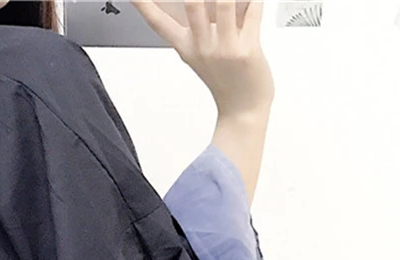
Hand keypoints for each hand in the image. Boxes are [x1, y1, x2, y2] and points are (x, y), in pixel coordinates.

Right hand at [131, 0, 274, 118]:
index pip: (159, 23)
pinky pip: (254, 11)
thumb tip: (204, 2)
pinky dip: (255, 1)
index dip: (144, 6)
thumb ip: (203, 24)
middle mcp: (202, 46)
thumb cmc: (226, 81)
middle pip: (192, 4)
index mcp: (187, 47)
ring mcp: (224, 48)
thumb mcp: (204, 53)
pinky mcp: (247, 49)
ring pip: (225, 3)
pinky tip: (253, 1)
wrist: (243, 108)